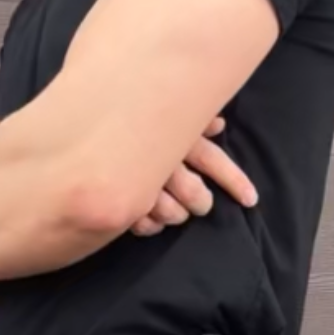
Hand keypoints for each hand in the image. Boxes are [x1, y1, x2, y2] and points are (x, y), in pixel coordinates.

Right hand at [132, 117, 257, 235]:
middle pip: (193, 191)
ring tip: (174, 213)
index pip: (213, 160)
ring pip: (170, 211)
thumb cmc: (129, 112)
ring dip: (174, 215)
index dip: (234, 180)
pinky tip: (149, 221)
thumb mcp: (164, 109)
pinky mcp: (122, 199)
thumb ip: (191, 120)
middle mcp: (162, 159)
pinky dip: (148, 225)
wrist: (82, 118)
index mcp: (177, 137)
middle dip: (199, 201)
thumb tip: (219, 124)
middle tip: (201, 206)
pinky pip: (142, 222)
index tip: (251, 201)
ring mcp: (142, 181)